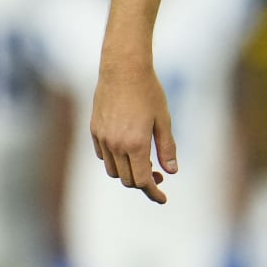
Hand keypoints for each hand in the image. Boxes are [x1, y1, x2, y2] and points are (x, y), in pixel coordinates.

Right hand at [90, 49, 176, 203]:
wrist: (123, 69)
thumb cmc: (148, 91)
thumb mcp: (163, 119)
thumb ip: (167, 147)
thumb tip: (172, 171)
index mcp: (136, 144)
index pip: (142, 180)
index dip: (153, 192)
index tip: (163, 198)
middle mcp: (116, 145)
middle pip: (128, 179)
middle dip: (143, 183)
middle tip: (158, 175)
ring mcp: (103, 138)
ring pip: (114, 170)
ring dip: (128, 173)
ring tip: (144, 163)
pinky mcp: (94, 130)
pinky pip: (103, 156)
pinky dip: (115, 161)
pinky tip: (127, 151)